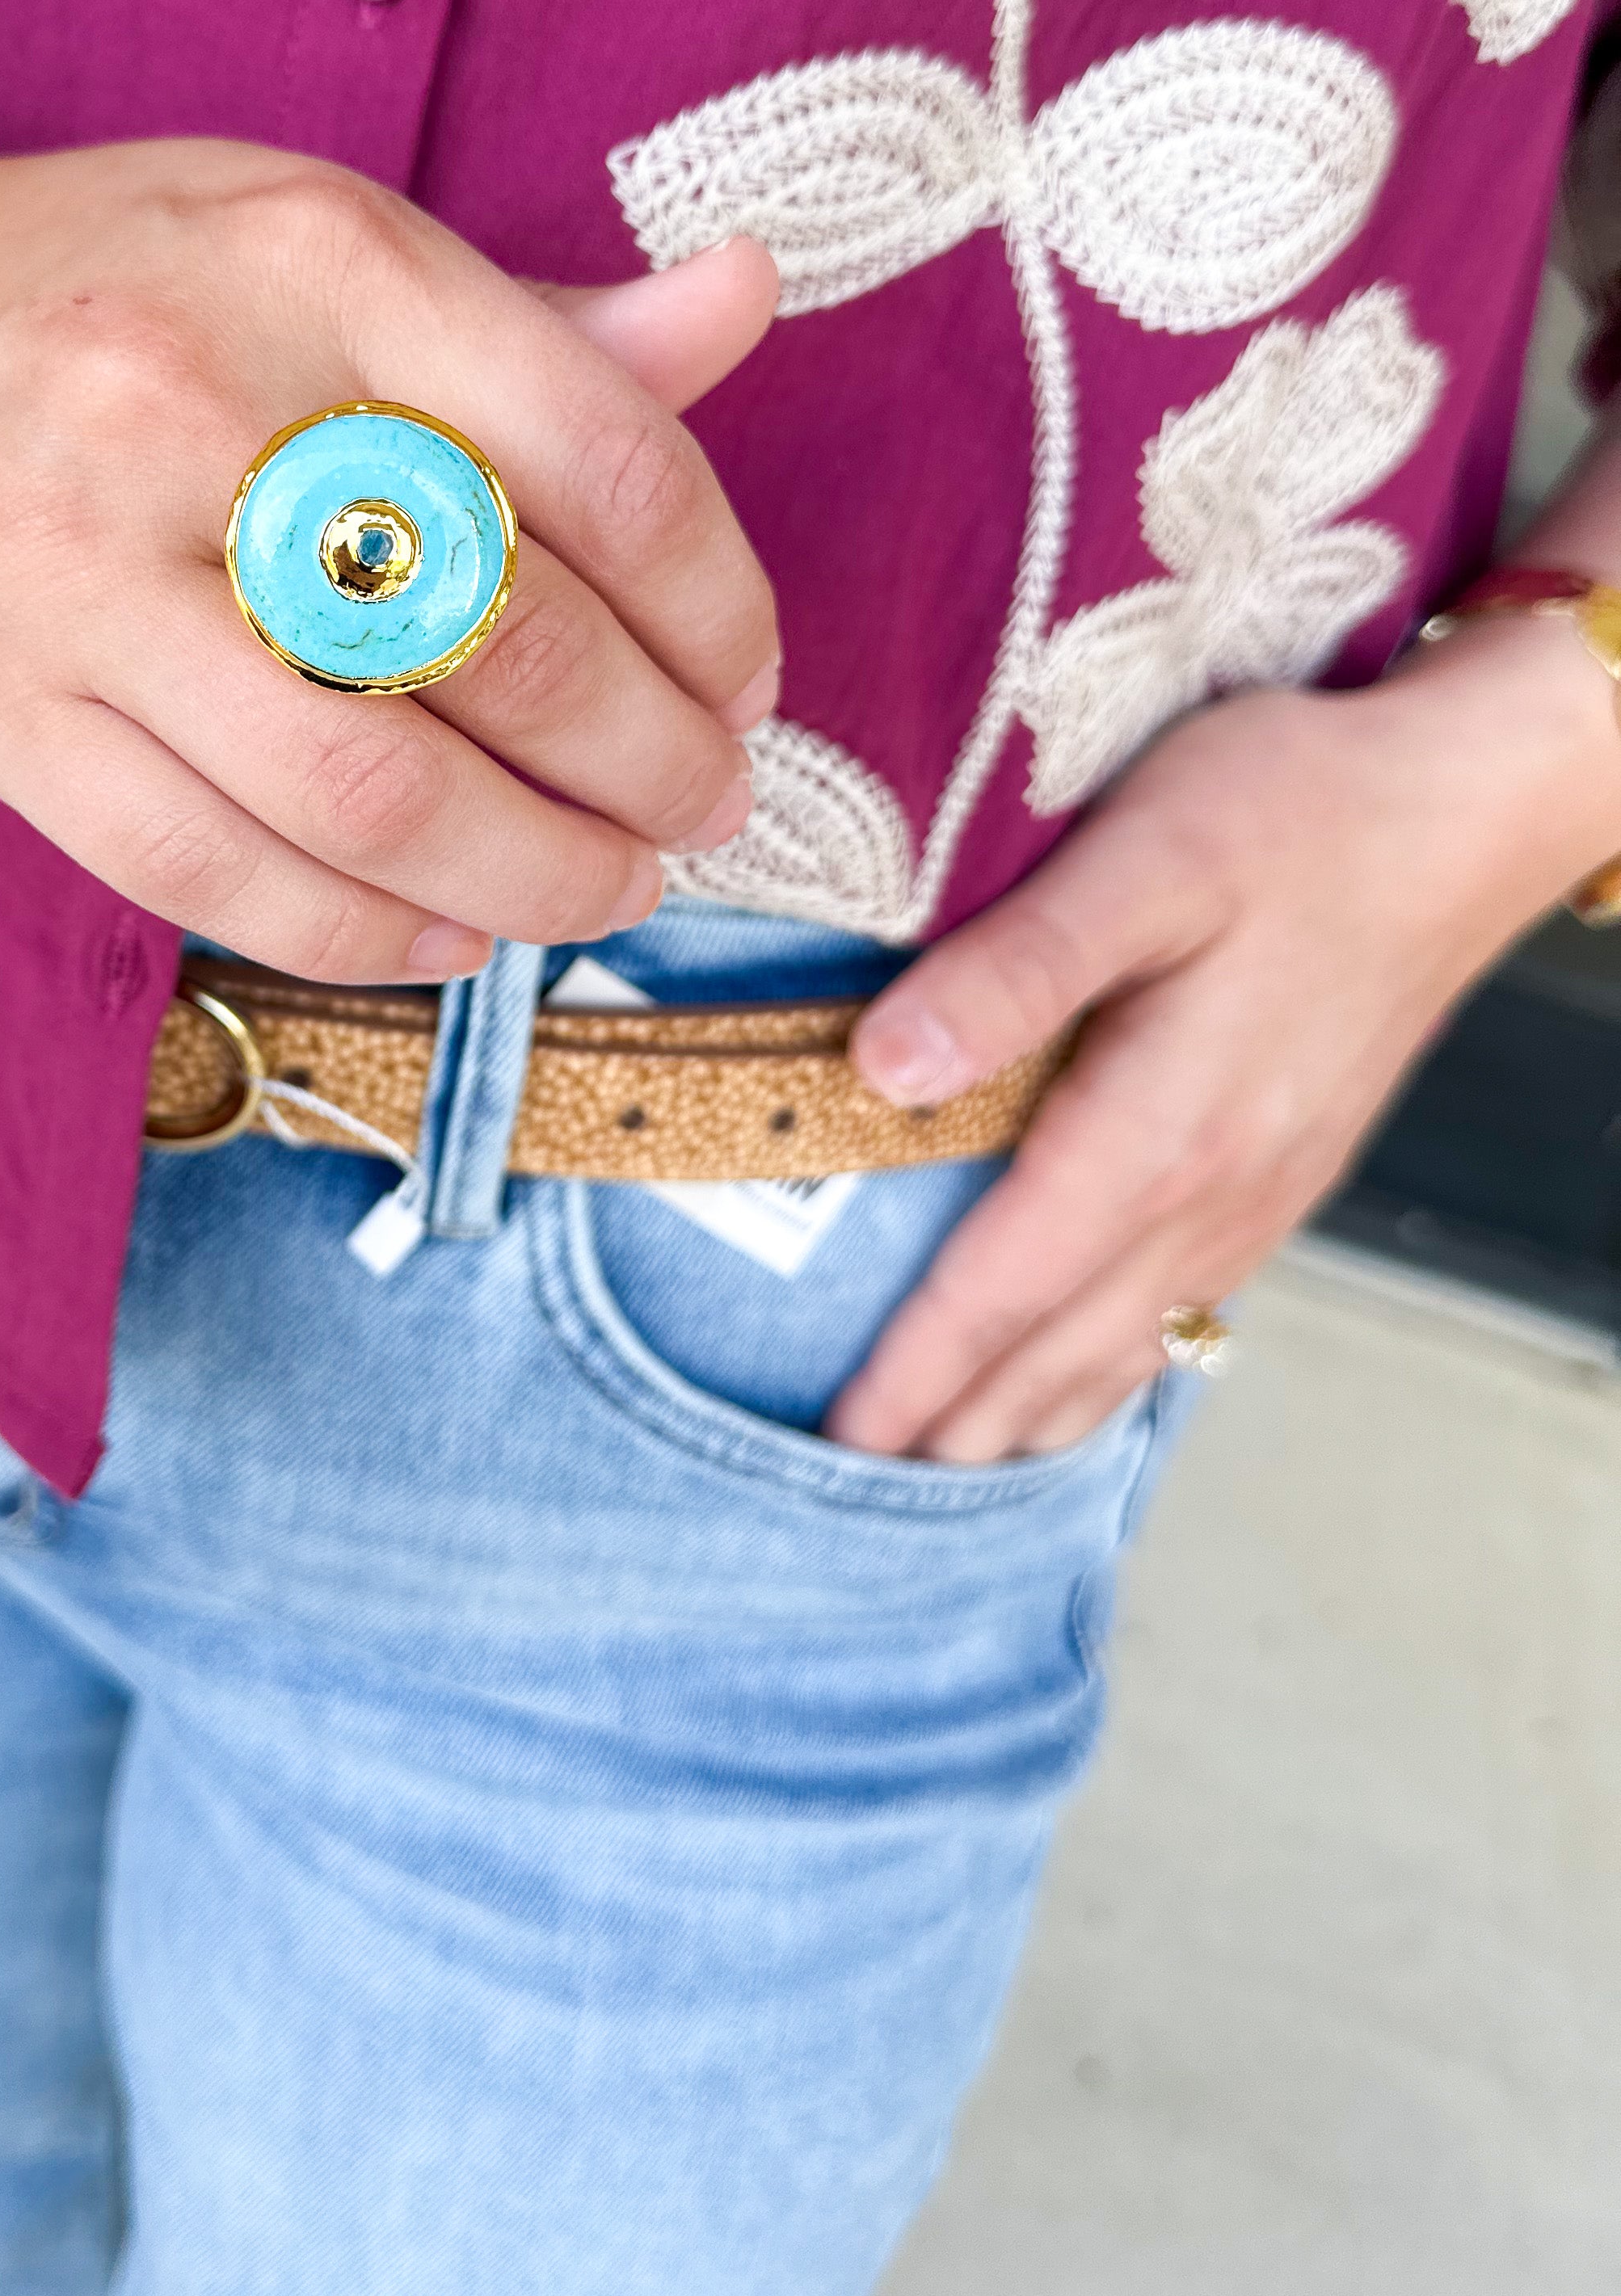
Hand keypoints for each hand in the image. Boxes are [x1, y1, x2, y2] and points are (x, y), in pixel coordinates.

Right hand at [0, 137, 780, 982]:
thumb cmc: (74, 288)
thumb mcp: (298, 244)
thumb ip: (529, 320)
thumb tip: (749, 302)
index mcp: (315, 255)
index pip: (604, 457)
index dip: (720, 606)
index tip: (746, 678)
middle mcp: (201, 402)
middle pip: (508, 645)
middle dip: (655, 768)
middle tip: (701, 809)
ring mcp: (82, 569)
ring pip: (373, 795)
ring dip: (533, 880)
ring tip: (600, 891)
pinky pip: (220, 873)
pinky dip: (366, 934)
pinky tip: (443, 930)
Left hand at [825, 621, 1620, 1463]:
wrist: (1461, 812)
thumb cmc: (1293, 810)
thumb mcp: (1141, 856)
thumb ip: (1014, 967)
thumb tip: (881, 1068)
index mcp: (1158, 1130)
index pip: (1001, 1287)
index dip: (912, 1370)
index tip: (835, 1440)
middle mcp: (1212, 1192)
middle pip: (1058, 1349)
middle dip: (954, 1424)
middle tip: (851, 1485)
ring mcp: (1259, 1193)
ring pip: (1126, 1346)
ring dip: (1030, 1414)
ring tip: (943, 1464)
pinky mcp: (1286, 1171)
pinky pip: (1183, 1309)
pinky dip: (1111, 1367)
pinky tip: (1080, 1378)